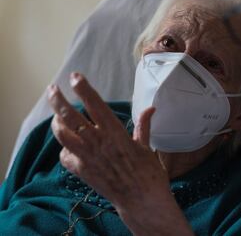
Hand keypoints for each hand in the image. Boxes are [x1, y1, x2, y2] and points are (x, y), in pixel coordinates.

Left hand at [47, 72, 192, 235]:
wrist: (141, 200)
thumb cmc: (148, 173)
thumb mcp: (146, 146)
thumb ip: (143, 125)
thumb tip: (151, 108)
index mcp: (115, 132)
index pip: (95, 104)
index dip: (83, 88)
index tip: (75, 77)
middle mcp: (97, 142)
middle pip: (69, 116)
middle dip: (57, 100)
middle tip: (52, 89)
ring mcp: (87, 157)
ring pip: (62, 135)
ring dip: (56, 123)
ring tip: (57, 116)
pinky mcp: (81, 171)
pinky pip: (65, 156)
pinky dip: (65, 149)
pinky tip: (71, 147)